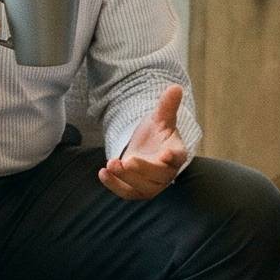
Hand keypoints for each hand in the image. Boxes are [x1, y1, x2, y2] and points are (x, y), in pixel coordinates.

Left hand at [99, 84, 188, 200]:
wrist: (146, 149)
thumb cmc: (157, 134)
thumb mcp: (161, 118)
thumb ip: (167, 105)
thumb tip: (175, 87)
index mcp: (176, 153)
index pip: (177, 157)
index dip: (172, 157)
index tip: (166, 154)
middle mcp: (166, 172)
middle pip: (158, 176)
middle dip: (142, 170)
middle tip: (127, 160)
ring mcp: (152, 185)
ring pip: (142, 188)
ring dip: (125, 178)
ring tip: (111, 164)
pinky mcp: (137, 191)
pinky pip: (126, 192)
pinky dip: (114, 186)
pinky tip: (102, 173)